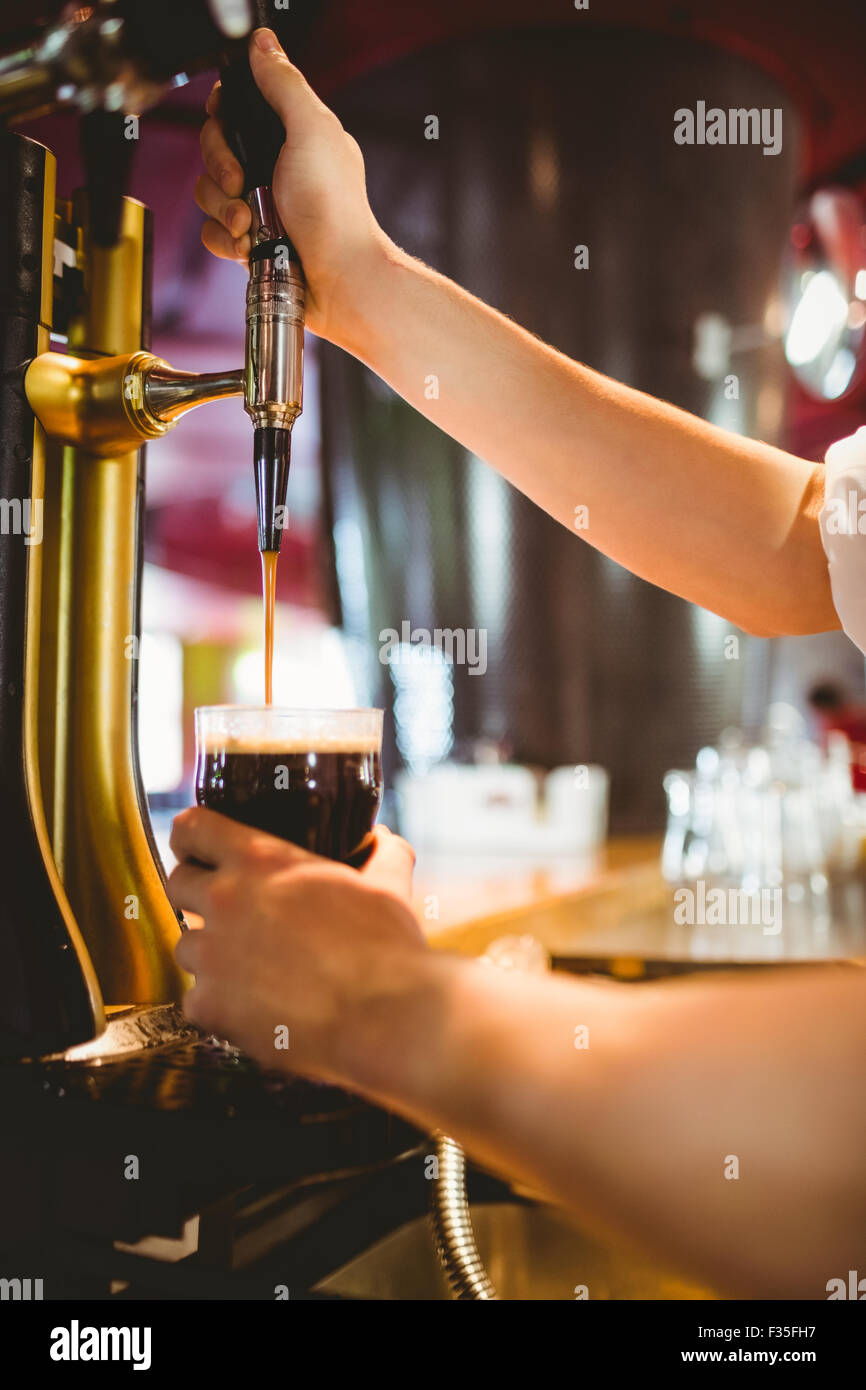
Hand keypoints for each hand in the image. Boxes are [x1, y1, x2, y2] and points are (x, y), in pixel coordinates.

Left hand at [166, 810, 426, 1083]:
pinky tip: (251, 1010)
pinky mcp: (210, 1005)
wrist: (383, 1014)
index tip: (196, 848)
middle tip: (225, 912)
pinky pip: (195, 1001)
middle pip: (176, 884)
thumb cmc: (386, 948)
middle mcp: (226, 901)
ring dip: (209, 955)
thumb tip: (387, 842)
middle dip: (195, 895)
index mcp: (262, 860)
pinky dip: (218, 1006)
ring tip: (247, 969)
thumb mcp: (387, 886)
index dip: (191, 837)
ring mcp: (212, 955)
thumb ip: (382, 856)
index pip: (193, 829)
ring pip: (184, 946)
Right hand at [194, 27, 391, 345]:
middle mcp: (273, 167)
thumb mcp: (311, 130)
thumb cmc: (334, 210)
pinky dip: (226, 239)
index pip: (236, 109)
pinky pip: (212, 231)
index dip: (224, 116)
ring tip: (250, 223)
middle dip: (220, 165)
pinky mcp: (248, 241)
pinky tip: (247, 244)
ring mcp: (259, 206)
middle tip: (243, 182)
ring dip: (223, 207)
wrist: (339, 278)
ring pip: (208, 191)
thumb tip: (263, 43)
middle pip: (214, 147)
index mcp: (291, 135)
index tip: (230, 126)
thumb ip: (283, 85)